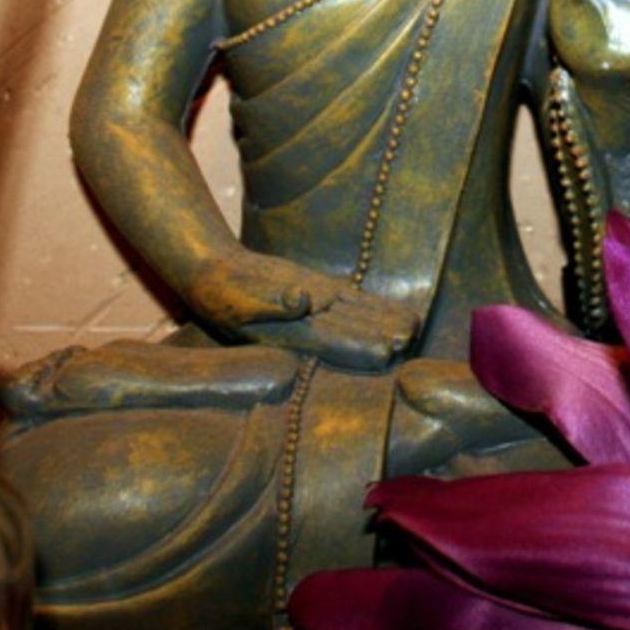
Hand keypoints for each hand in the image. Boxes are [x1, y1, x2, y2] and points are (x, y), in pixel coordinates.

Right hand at [188, 249, 421, 370]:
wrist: (215, 278)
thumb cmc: (222, 292)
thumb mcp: (240, 299)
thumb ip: (272, 303)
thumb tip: (302, 300)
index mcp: (291, 336)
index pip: (332, 344)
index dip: (360, 348)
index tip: (387, 350)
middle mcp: (310, 328)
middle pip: (352, 334)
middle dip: (381, 339)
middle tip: (412, 339)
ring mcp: (317, 311)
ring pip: (356, 319)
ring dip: (383, 325)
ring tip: (413, 327)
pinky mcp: (319, 293)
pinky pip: (351, 303)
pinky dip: (374, 308)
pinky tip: (395, 313)